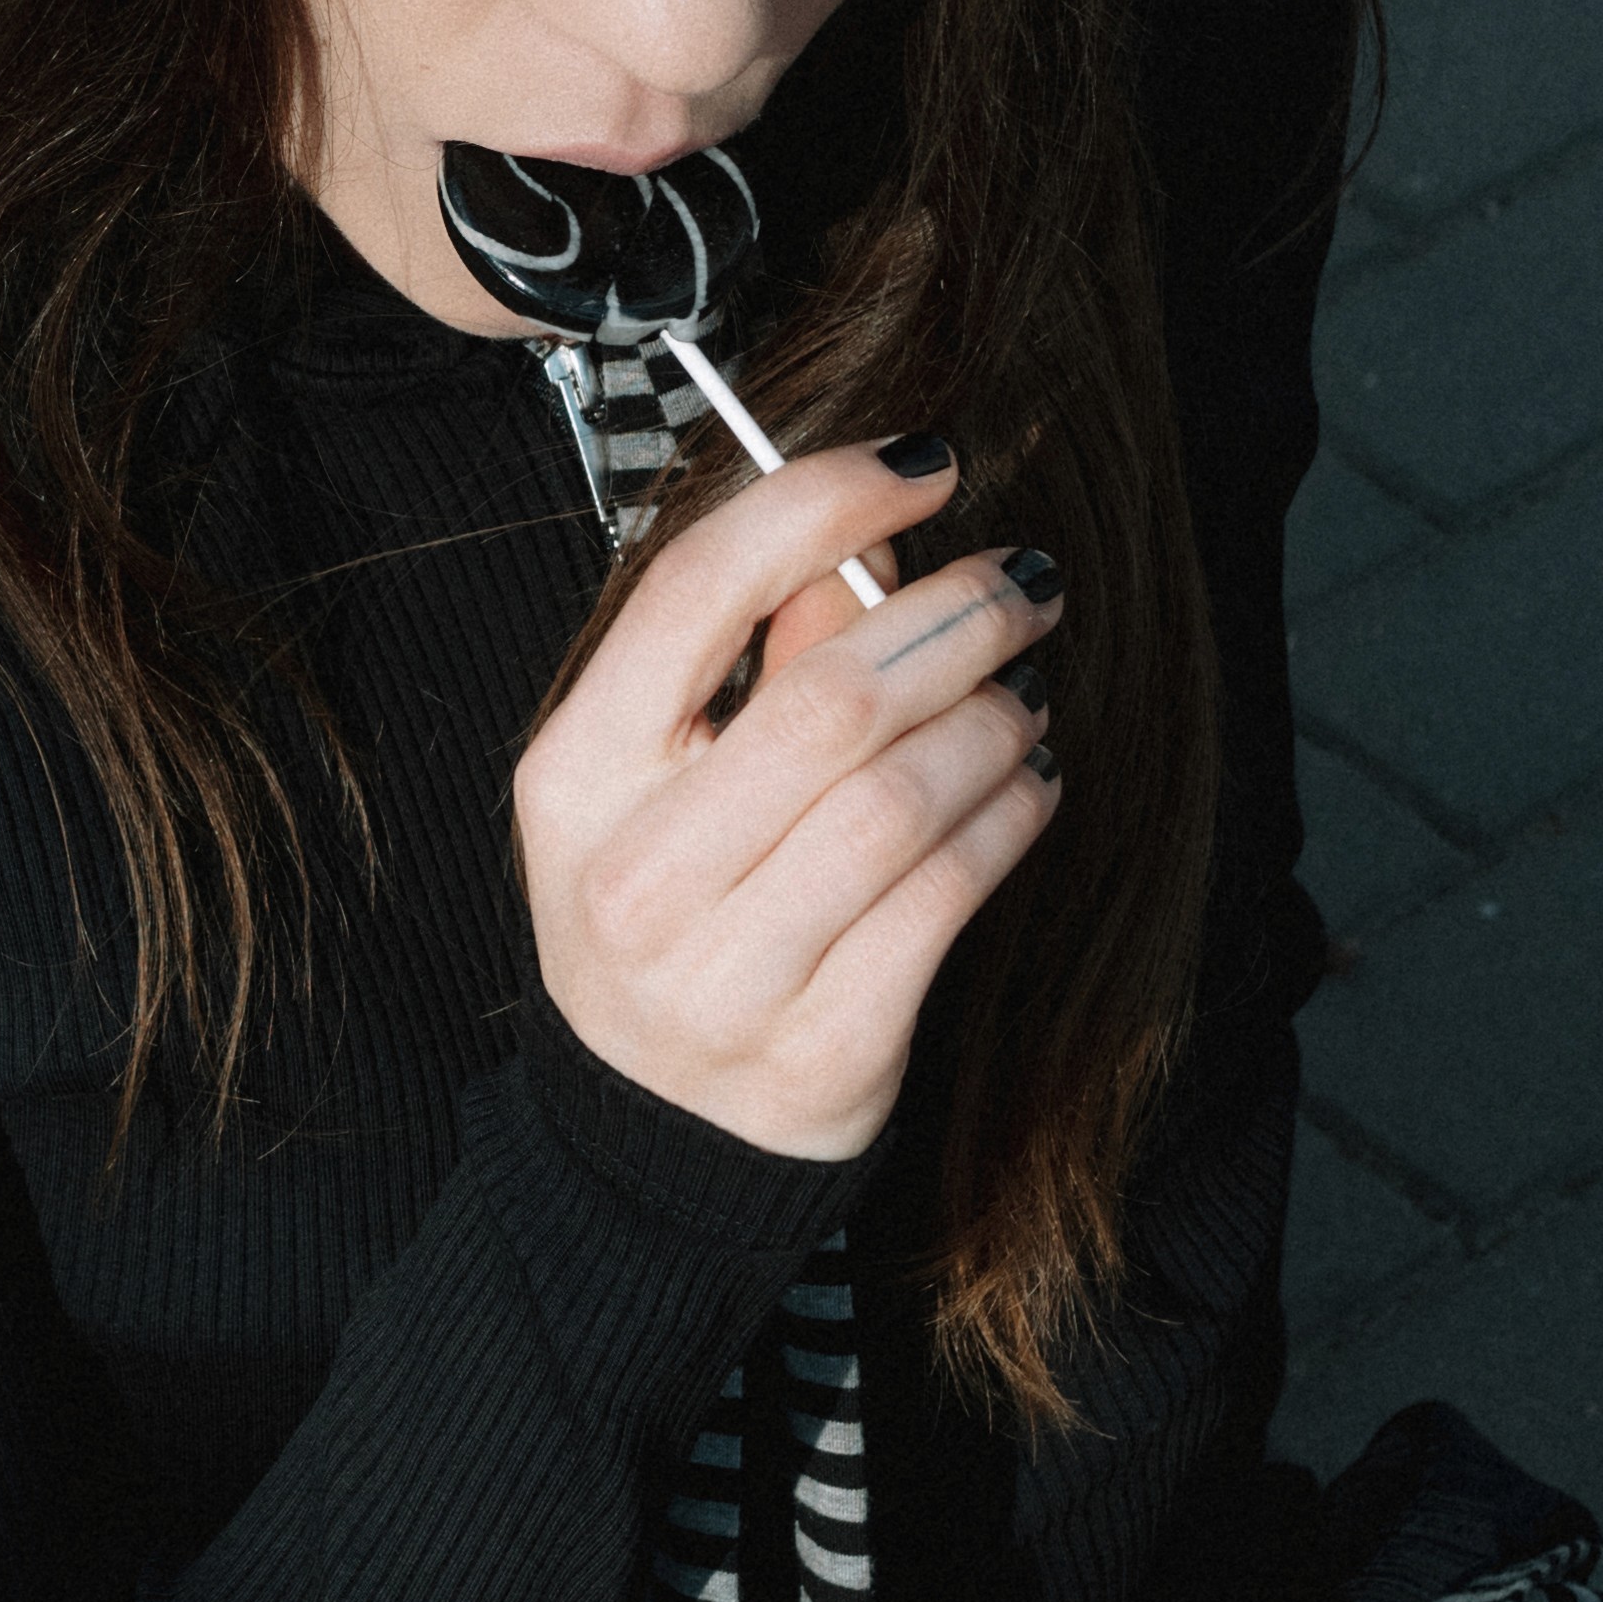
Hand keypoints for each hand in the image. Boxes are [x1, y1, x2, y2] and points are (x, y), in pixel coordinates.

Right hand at [513, 444, 1057, 1166]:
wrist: (651, 1136)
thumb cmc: (667, 916)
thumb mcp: (655, 786)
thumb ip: (749, 663)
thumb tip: (869, 549)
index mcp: (574, 774)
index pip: (696, 590)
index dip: (823, 502)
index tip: (924, 465)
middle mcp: (636, 873)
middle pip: (830, 698)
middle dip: (954, 618)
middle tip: (1020, 584)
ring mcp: (725, 973)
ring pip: (903, 799)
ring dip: (992, 721)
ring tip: (1022, 690)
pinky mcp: (823, 1048)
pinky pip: (946, 899)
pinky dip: (1009, 818)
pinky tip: (1028, 782)